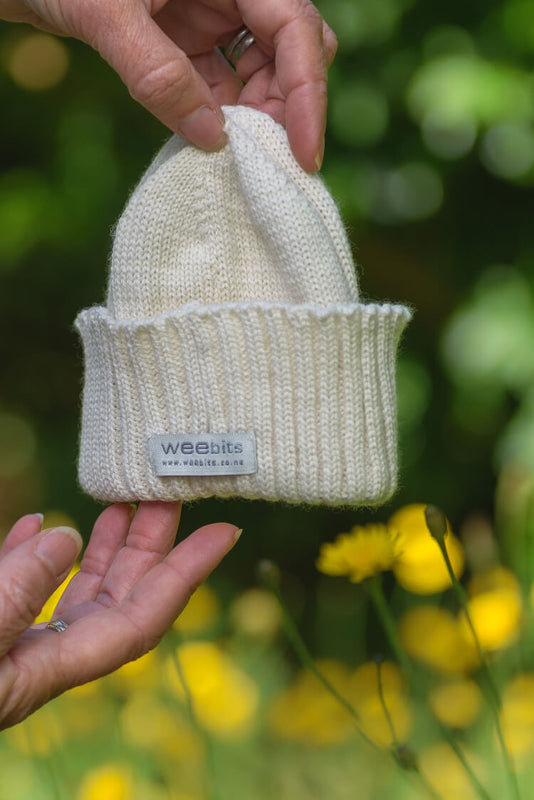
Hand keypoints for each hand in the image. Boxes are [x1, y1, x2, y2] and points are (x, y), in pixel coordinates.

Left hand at [0, 0, 335, 170]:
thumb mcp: (106, 14)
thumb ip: (158, 75)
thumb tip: (213, 140)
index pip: (294, 26)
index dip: (307, 92)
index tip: (304, 153)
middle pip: (290, 52)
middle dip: (284, 107)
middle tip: (263, 160)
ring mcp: (211, 14)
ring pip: (261, 73)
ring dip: (253, 118)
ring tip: (234, 157)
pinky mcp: (188, 42)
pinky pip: (222, 85)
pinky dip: (220, 118)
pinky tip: (209, 144)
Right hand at [0, 501, 239, 728]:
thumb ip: (17, 595)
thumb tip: (65, 537)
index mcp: (49, 671)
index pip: (143, 618)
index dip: (189, 573)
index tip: (227, 532)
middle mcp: (45, 660)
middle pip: (121, 597)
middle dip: (152, 544)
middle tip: (172, 494)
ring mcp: (17, 646)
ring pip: (79, 591)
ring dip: (104, 546)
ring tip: (121, 502)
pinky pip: (24, 587)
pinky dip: (32, 554)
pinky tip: (37, 526)